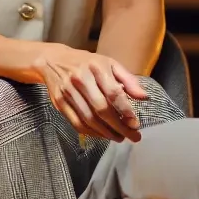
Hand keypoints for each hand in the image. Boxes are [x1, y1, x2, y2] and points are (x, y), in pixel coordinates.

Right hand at [27, 44, 150, 141]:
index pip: (113, 92)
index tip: (135, 123)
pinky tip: (102, 135)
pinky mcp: (59, 102)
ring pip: (89, 119)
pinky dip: (91, 132)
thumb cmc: (87, 63)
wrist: (54, 60)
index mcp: (96, 67)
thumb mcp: (110, 64)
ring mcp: (68, 92)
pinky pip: (76, 123)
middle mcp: (81, 79)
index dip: (125, 110)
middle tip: (132, 136)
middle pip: (101, 109)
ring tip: (119, 138)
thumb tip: (144, 97)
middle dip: (119, 126)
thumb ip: (128, 79)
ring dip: (106, 133)